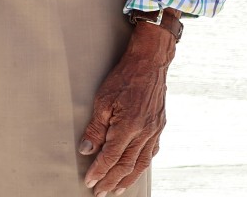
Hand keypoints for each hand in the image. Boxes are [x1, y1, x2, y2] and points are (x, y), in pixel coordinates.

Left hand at [78, 20, 176, 195]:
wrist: (150, 62)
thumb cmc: (124, 77)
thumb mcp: (103, 99)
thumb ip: (95, 128)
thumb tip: (86, 150)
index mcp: (129, 126)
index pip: (111, 157)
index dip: (99, 172)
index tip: (89, 182)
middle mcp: (144, 132)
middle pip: (126, 165)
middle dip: (112, 181)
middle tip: (100, 192)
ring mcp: (154, 130)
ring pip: (141, 163)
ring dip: (127, 179)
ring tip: (116, 189)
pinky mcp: (159, 126)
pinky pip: (151, 152)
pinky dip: (141, 165)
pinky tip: (135, 169)